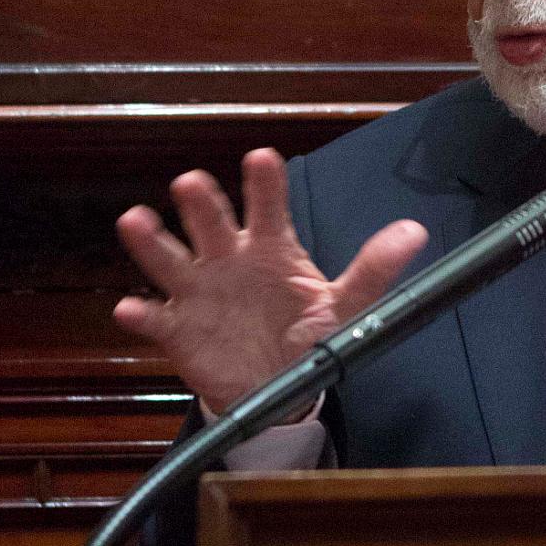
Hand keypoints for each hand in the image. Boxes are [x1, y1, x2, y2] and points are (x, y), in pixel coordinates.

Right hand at [113, 147, 427, 414]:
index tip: (262, 158)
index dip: (264, 183)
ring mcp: (199, 291)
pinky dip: (140, 313)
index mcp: (271, 248)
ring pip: (171, 258)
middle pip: (211, 223)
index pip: (268, 206)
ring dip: (152, 241)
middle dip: (201, 203)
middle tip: (192, 184)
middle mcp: (229, 260)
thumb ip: (374, 268)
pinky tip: (131, 308)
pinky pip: (155, 319)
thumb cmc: (305, 334)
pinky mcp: (178, 329)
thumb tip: (415, 232)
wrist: (277, 387)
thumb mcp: (345, 304)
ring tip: (136, 220)